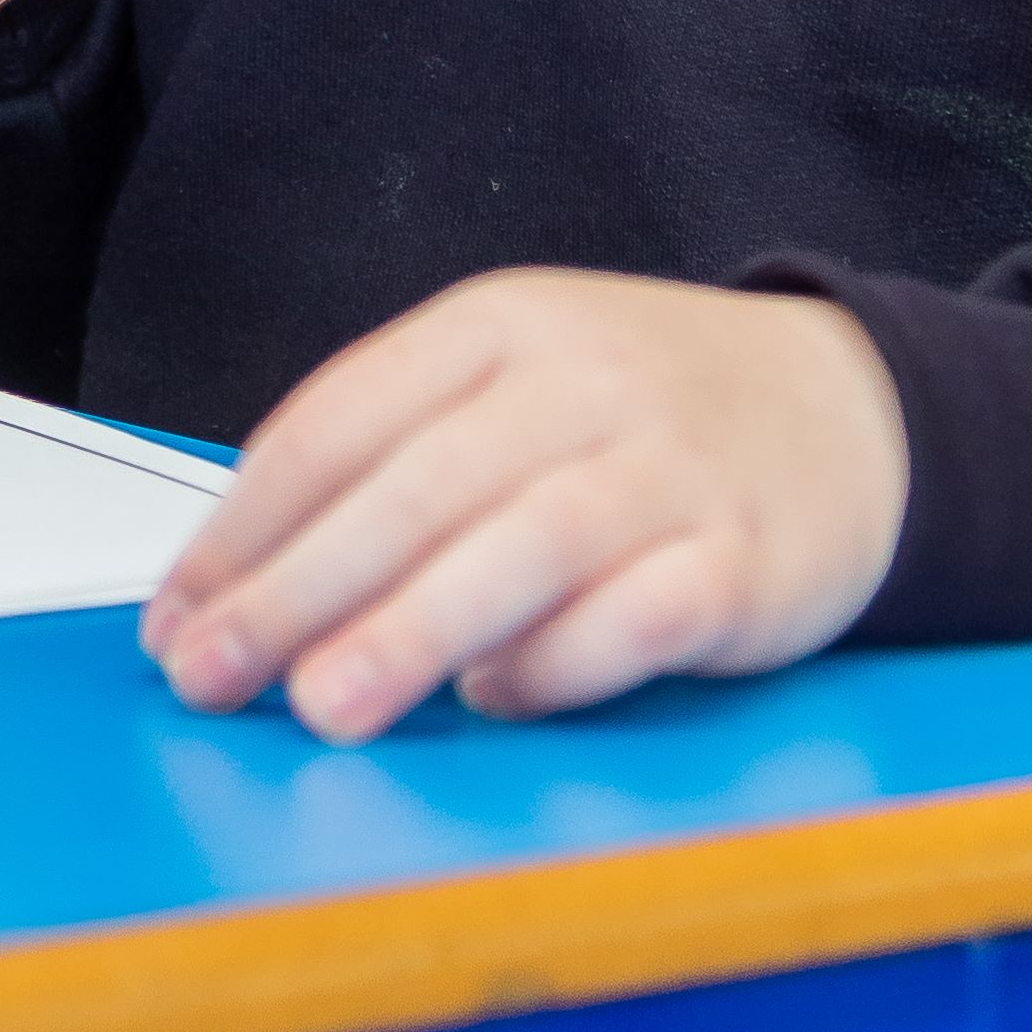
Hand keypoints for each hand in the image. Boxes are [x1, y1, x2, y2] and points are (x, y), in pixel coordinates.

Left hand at [143, 270, 910, 741]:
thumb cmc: (645, 416)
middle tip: (211, 673)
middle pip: (415, 486)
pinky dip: (561, 660)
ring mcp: (669, 468)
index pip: (339, 420)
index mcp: (498, 327)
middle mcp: (580, 382)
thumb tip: (251, 583)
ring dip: (412, 631)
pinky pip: (638, 614)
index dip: (244, 525)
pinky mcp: (744, 559)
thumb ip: (396, 461)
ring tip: (323, 704)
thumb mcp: (516, 382)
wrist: (855, 412)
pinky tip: (496, 699)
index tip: (176, 614)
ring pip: (520, 546)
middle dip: (297, 589)